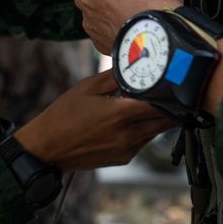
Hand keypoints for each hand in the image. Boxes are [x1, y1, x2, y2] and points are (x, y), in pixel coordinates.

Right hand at [14, 71, 173, 171]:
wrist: (48, 149)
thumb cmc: (63, 115)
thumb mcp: (87, 87)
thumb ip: (114, 76)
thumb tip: (134, 65)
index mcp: (120, 114)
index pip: (160, 104)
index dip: (171, 93)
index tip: (175, 82)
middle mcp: (128, 135)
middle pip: (165, 121)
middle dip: (171, 107)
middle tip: (171, 92)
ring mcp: (127, 149)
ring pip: (156, 132)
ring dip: (156, 118)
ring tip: (148, 103)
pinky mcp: (124, 158)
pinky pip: (143, 142)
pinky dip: (144, 129)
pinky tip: (130, 119)